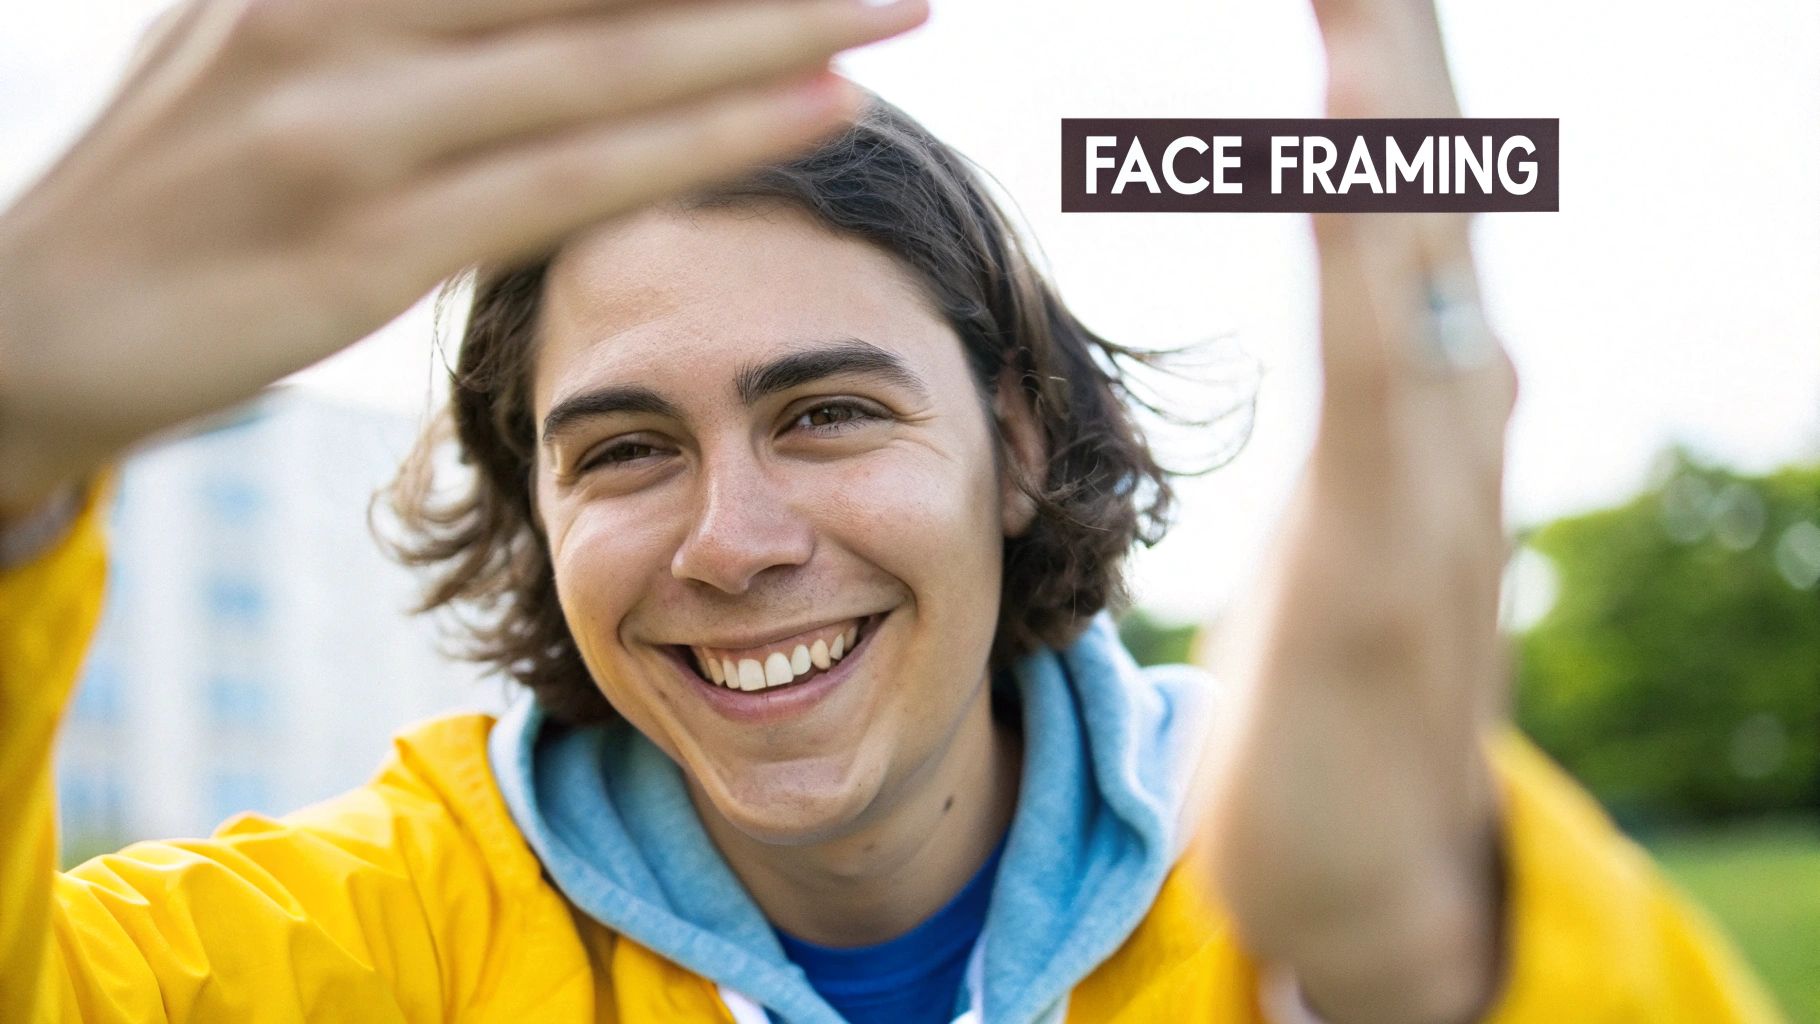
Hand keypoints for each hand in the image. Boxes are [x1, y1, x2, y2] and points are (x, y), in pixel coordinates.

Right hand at [0, 0, 927, 513]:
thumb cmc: (172, 177)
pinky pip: (573, 177)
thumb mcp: (269, 33)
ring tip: (897, 3)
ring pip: (609, 57)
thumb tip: (540, 0)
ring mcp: (351, 125)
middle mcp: (338, 13)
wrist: (20, 318)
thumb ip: (404, 3)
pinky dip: (705, 136)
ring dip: (771, 24)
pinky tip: (815, 105)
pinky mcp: (366, 244)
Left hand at [1200, 2, 1518, 1021]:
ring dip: (1392, 100)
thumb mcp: (1348, 517)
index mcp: (1418, 401)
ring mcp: (1430, 479)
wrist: (1365, 872)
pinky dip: (1365, 230)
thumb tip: (1440, 334)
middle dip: (1401, 50)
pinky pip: (1373, 360)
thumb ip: (1392, 416)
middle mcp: (1449, 416)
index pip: (1400, 202)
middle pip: (1424, 194)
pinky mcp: (1383, 547)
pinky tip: (1341, 116)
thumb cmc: (1336, 696)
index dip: (1385, 81)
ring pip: (1414, 251)